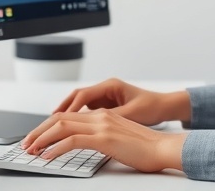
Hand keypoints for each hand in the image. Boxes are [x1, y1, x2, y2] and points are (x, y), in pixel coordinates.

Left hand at [22, 108, 187, 172]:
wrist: (164, 148)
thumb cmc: (146, 148)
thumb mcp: (119, 138)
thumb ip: (103, 137)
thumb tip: (86, 145)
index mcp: (103, 115)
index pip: (68, 116)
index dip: (49, 126)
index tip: (37, 137)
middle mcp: (100, 116)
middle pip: (60, 118)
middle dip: (39, 131)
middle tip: (27, 143)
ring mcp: (102, 126)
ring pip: (62, 127)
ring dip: (42, 138)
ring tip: (32, 150)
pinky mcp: (104, 139)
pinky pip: (72, 141)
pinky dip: (56, 148)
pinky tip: (48, 157)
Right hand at [52, 78, 190, 126]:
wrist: (165, 107)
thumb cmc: (152, 107)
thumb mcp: (131, 113)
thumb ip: (112, 117)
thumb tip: (92, 123)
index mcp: (111, 86)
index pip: (83, 94)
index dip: (69, 107)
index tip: (58, 119)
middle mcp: (106, 88)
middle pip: (77, 97)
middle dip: (62, 109)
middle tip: (49, 122)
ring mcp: (105, 96)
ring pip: (80, 103)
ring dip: (67, 114)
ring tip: (53, 127)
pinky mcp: (107, 105)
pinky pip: (87, 110)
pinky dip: (77, 118)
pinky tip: (70, 128)